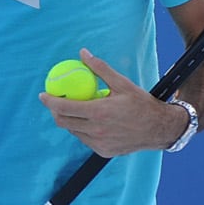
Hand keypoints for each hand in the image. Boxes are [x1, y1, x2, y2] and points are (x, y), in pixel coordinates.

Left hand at [38, 49, 187, 157]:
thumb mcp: (122, 83)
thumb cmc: (141, 104)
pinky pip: (85, 139)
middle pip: (63, 122)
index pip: (63, 108)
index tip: (43, 94)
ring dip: (69, 120)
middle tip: (55, 102)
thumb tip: (83, 53)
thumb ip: (100, 68)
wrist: (160, 129)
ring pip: (73, 131)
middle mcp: (97, 130)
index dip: (49, 101)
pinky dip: (82, 129)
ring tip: (74, 109)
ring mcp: (99, 143)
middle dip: (54, 111)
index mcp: (98, 112)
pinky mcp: (104, 151)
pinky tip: (88, 121)